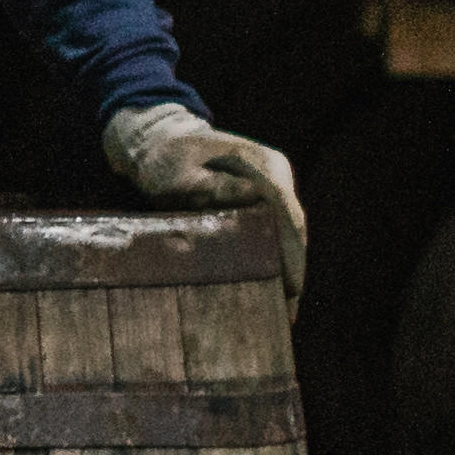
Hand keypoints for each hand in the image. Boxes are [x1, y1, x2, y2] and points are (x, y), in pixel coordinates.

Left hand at [102, 100, 307, 306]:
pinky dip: (277, 256)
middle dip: (294, 268)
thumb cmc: (164, 160)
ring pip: (290, 230)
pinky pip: (276, 229)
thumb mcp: (178, 174)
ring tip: (285, 309)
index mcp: (262, 164)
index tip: (292, 288)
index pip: (286, 213)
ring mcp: (272, 182)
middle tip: (290, 313)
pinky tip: (274, 286)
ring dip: (289, 266)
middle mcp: (275, 172)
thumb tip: (253, 196)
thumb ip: (211, 186)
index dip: (291, 253)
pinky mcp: (263, 195)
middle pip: (295, 225)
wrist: (160, 141)